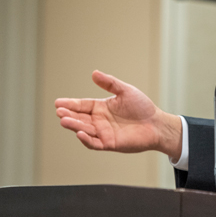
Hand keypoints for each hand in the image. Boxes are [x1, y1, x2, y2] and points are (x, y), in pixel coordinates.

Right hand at [55, 70, 182, 160]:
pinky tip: (80, 133)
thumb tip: (94, 73)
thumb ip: (110, 83)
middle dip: (68, 115)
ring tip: (64, 120)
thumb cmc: (142, 107)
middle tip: (59, 111)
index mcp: (101, 107)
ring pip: (84, 130)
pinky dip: (86, 139)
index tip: (58, 102)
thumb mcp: (125, 91)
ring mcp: (103, 133)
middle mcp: (99, 120)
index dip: (70, 104)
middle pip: (79, 118)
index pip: (82, 105)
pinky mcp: (109, 143)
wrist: (157, 124)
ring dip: (74, 126)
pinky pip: (94, 143)